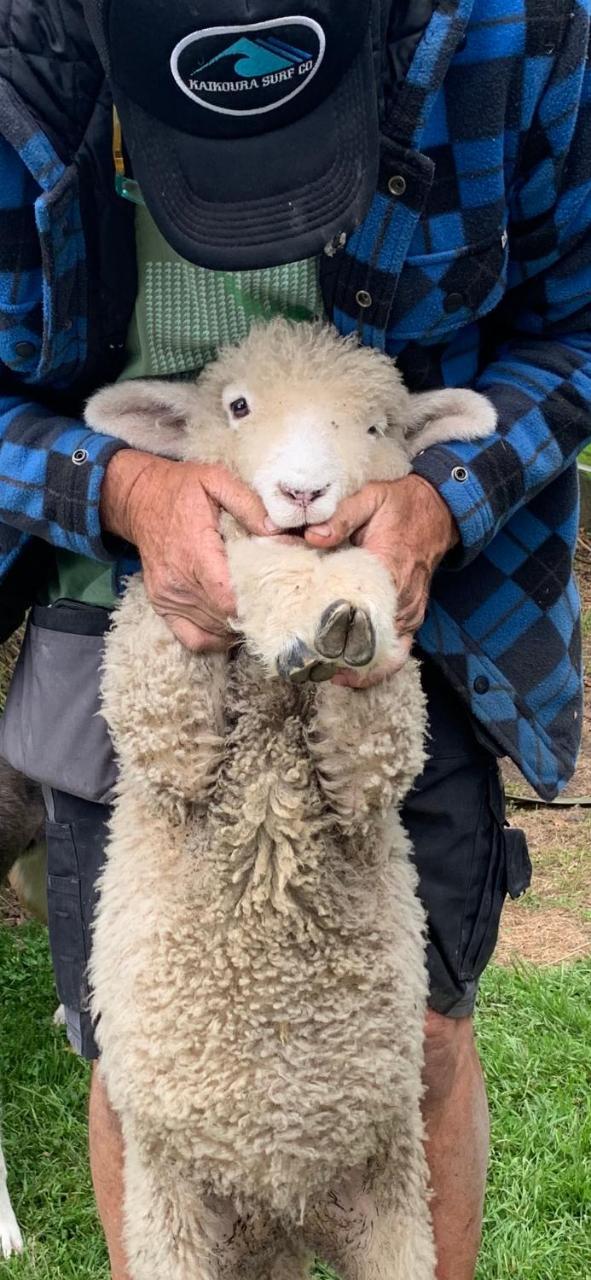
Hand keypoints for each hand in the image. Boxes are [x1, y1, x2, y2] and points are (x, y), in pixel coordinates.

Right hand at [100, 450, 270, 649]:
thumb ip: (248, 504)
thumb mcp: (216, 480)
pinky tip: (230, 625)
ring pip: (213, 630)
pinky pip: (191, 638)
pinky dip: (214, 639)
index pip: (228, 597)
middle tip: (274, 601)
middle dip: (254, 614)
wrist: (139, 498)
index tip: (276, 594)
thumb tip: (278, 532)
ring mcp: (168, 596)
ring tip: (257, 610)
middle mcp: (178, 581)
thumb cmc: (182, 488)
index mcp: (195, 552)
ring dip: (237, 625)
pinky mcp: (162, 604)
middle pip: (225, 618)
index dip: (256, 603)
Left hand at [304, 474, 458, 685]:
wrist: (437, 512)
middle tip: (307, 664)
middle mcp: (402, 597)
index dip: (335, 629)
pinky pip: (397, 652)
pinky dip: (376, 667)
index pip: (362, 609)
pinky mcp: (412, 619)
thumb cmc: (401, 506)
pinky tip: (349, 675)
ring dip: (354, 664)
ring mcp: (410, 612)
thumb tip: (312, 536)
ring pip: (383, 651)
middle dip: (339, 654)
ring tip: (322, 672)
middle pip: (370, 638)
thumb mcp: (371, 499)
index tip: (310, 642)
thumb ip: (341, 516)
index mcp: (389, 569)